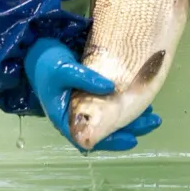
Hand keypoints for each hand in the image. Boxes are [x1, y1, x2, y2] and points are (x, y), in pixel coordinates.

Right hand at [24, 37, 161, 152]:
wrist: (36, 48)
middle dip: (131, 128)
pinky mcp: (89, 94)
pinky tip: (139, 98)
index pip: (92, 139)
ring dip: (131, 117)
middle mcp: (77, 117)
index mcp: (66, 119)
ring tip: (152, 113)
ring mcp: (84, 107)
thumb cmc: (46, 63)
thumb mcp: (64, 70)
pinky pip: (110, 104)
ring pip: (111, 118)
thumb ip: (86, 79)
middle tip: (153, 121)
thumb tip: (112, 88)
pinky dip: (125, 103)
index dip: (113, 141)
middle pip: (107, 131)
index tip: (132, 139)